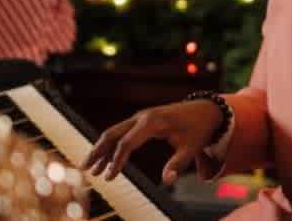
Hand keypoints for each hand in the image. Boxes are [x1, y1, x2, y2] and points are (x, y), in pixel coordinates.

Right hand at [81, 100, 223, 184]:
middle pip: (113, 133)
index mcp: (152, 122)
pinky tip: (105, 161)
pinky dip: (111, 146)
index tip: (109, 178)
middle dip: (98, 151)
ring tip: (90, 168)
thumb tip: (166, 181)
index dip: (116, 161)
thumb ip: (178, 165)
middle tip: (85, 169)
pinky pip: (122, 132)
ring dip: (101, 149)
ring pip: (114, 132)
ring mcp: (141, 117)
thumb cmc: (199, 130)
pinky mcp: (142, 121)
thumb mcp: (192, 148)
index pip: (126, 143)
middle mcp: (142, 116)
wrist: (206, 111)